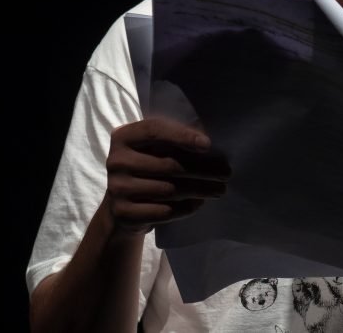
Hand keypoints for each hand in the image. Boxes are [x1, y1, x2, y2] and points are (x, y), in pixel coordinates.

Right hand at [105, 116, 229, 234]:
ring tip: (219, 189)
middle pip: (168, 164)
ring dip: (200, 190)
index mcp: (123, 137)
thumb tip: (207, 143)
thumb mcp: (151, 150)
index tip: (208, 145)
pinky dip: (186, 207)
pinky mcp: (124, 213)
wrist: (121, 207)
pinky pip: (164, 211)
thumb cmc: (145, 170)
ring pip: (169, 189)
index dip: (182, 136)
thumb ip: (171, 142)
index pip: (155, 130)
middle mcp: (116, 161)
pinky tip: (199, 203)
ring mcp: (117, 188)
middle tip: (226, 174)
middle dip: (203, 170)